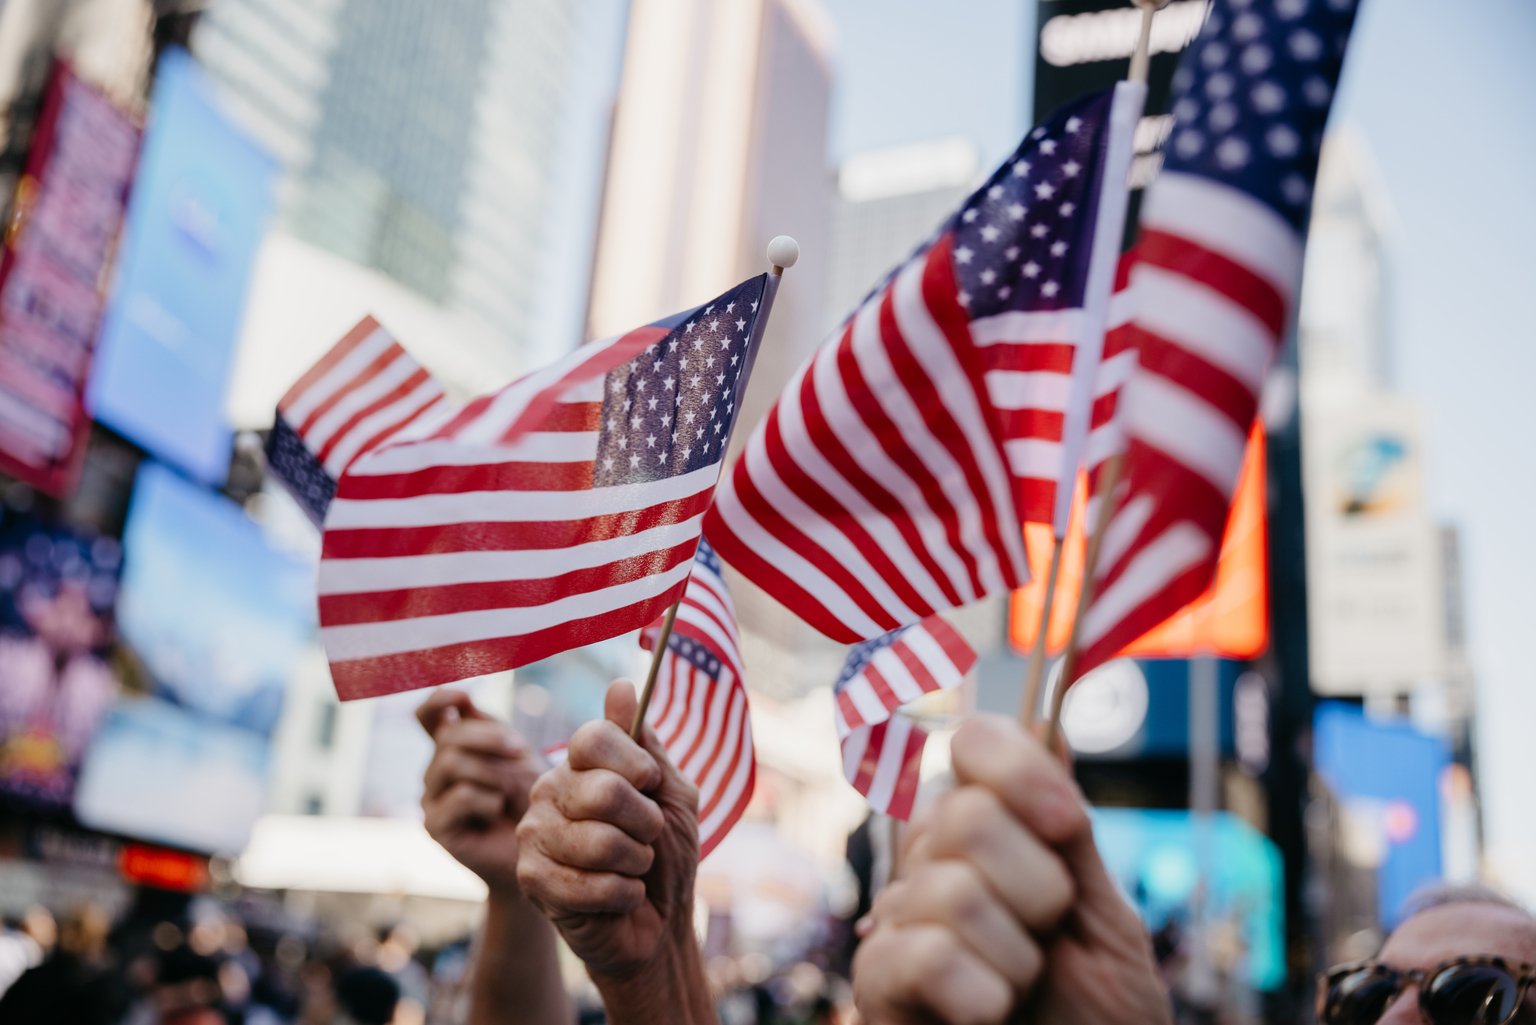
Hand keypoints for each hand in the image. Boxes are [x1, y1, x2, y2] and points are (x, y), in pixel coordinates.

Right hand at [417, 689, 541, 896]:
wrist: (540, 856)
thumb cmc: (533, 801)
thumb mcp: (517, 757)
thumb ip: (489, 730)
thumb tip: (463, 701)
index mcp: (454, 747)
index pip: (428, 714)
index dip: (438, 699)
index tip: (464, 695)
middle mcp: (436, 770)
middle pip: (447, 736)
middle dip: (488, 737)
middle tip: (520, 750)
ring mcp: (432, 799)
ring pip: (452, 763)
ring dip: (493, 771)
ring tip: (514, 791)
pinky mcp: (435, 827)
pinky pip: (459, 796)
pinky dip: (487, 799)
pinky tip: (499, 812)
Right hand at [516, 680, 700, 982]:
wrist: (658, 924)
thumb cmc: (665, 856)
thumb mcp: (671, 794)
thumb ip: (646, 746)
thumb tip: (621, 686)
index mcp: (579, 765)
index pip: (595, 738)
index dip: (635, 764)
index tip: (651, 784)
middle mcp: (548, 790)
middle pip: (604, 790)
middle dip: (646, 823)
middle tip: (647, 840)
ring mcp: (534, 834)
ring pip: (600, 841)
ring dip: (636, 863)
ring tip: (633, 870)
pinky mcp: (531, 879)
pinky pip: (589, 883)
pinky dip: (623, 894)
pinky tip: (620, 897)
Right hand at [852, 715, 1170, 1024]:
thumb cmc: (1096, 1023)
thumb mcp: (1103, 920)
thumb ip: (1067, 833)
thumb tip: (1047, 722)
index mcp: (990, 836)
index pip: (973, 745)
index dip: (1017, 769)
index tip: (1064, 825)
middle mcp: (933, 865)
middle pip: (963, 816)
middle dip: (1034, 887)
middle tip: (1047, 939)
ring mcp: (898, 924)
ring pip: (948, 889)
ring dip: (1015, 956)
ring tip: (1020, 992)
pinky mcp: (877, 985)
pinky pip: (922, 951)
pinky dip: (979, 992)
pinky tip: (987, 1017)